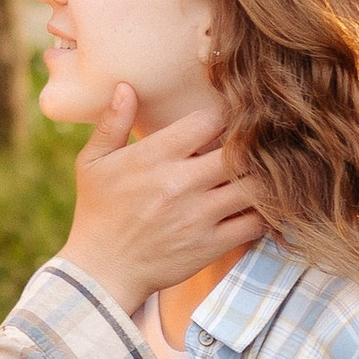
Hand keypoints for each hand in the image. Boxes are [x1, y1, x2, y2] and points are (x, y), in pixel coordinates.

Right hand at [60, 89, 267, 315]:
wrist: (101, 272)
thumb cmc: (97, 213)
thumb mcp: (92, 163)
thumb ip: (112, 124)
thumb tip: (126, 86)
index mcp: (155, 157)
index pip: (209, 120)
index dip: (225, 114)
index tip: (230, 117)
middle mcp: (181, 183)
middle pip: (240, 150)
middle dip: (254, 143)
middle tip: (261, 141)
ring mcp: (199, 215)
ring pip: (255, 185)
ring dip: (264, 176)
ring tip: (264, 170)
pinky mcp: (211, 245)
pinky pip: (256, 223)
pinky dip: (266, 212)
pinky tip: (261, 204)